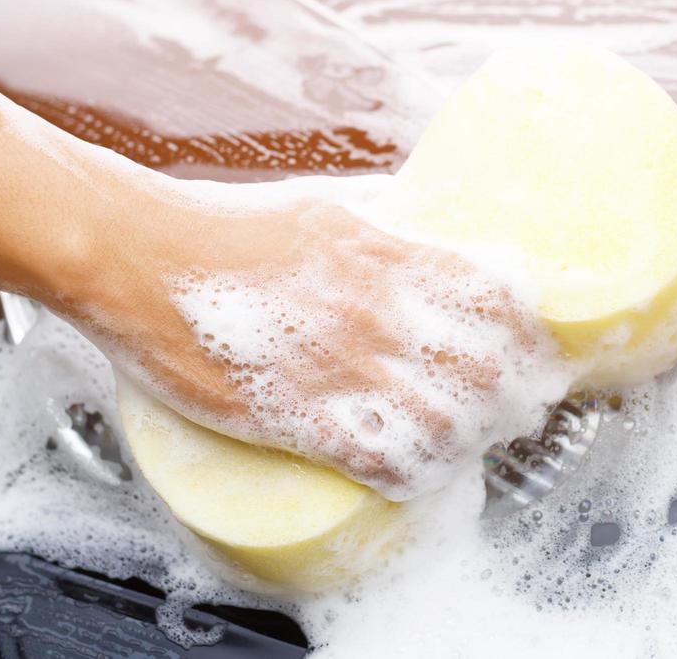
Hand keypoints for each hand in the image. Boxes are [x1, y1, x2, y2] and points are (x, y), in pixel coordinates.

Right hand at [50, 178, 560, 500]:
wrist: (137, 256)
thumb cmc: (225, 227)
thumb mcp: (326, 204)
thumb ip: (385, 219)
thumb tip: (430, 222)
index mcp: (388, 252)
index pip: (497, 296)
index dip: (531, 330)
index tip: (539, 346)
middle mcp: (376, 310)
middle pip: (488, 368)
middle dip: (516, 394)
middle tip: (520, 407)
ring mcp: (338, 367)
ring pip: (447, 424)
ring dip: (471, 440)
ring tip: (473, 442)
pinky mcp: (295, 417)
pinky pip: (383, 461)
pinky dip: (415, 472)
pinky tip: (420, 471)